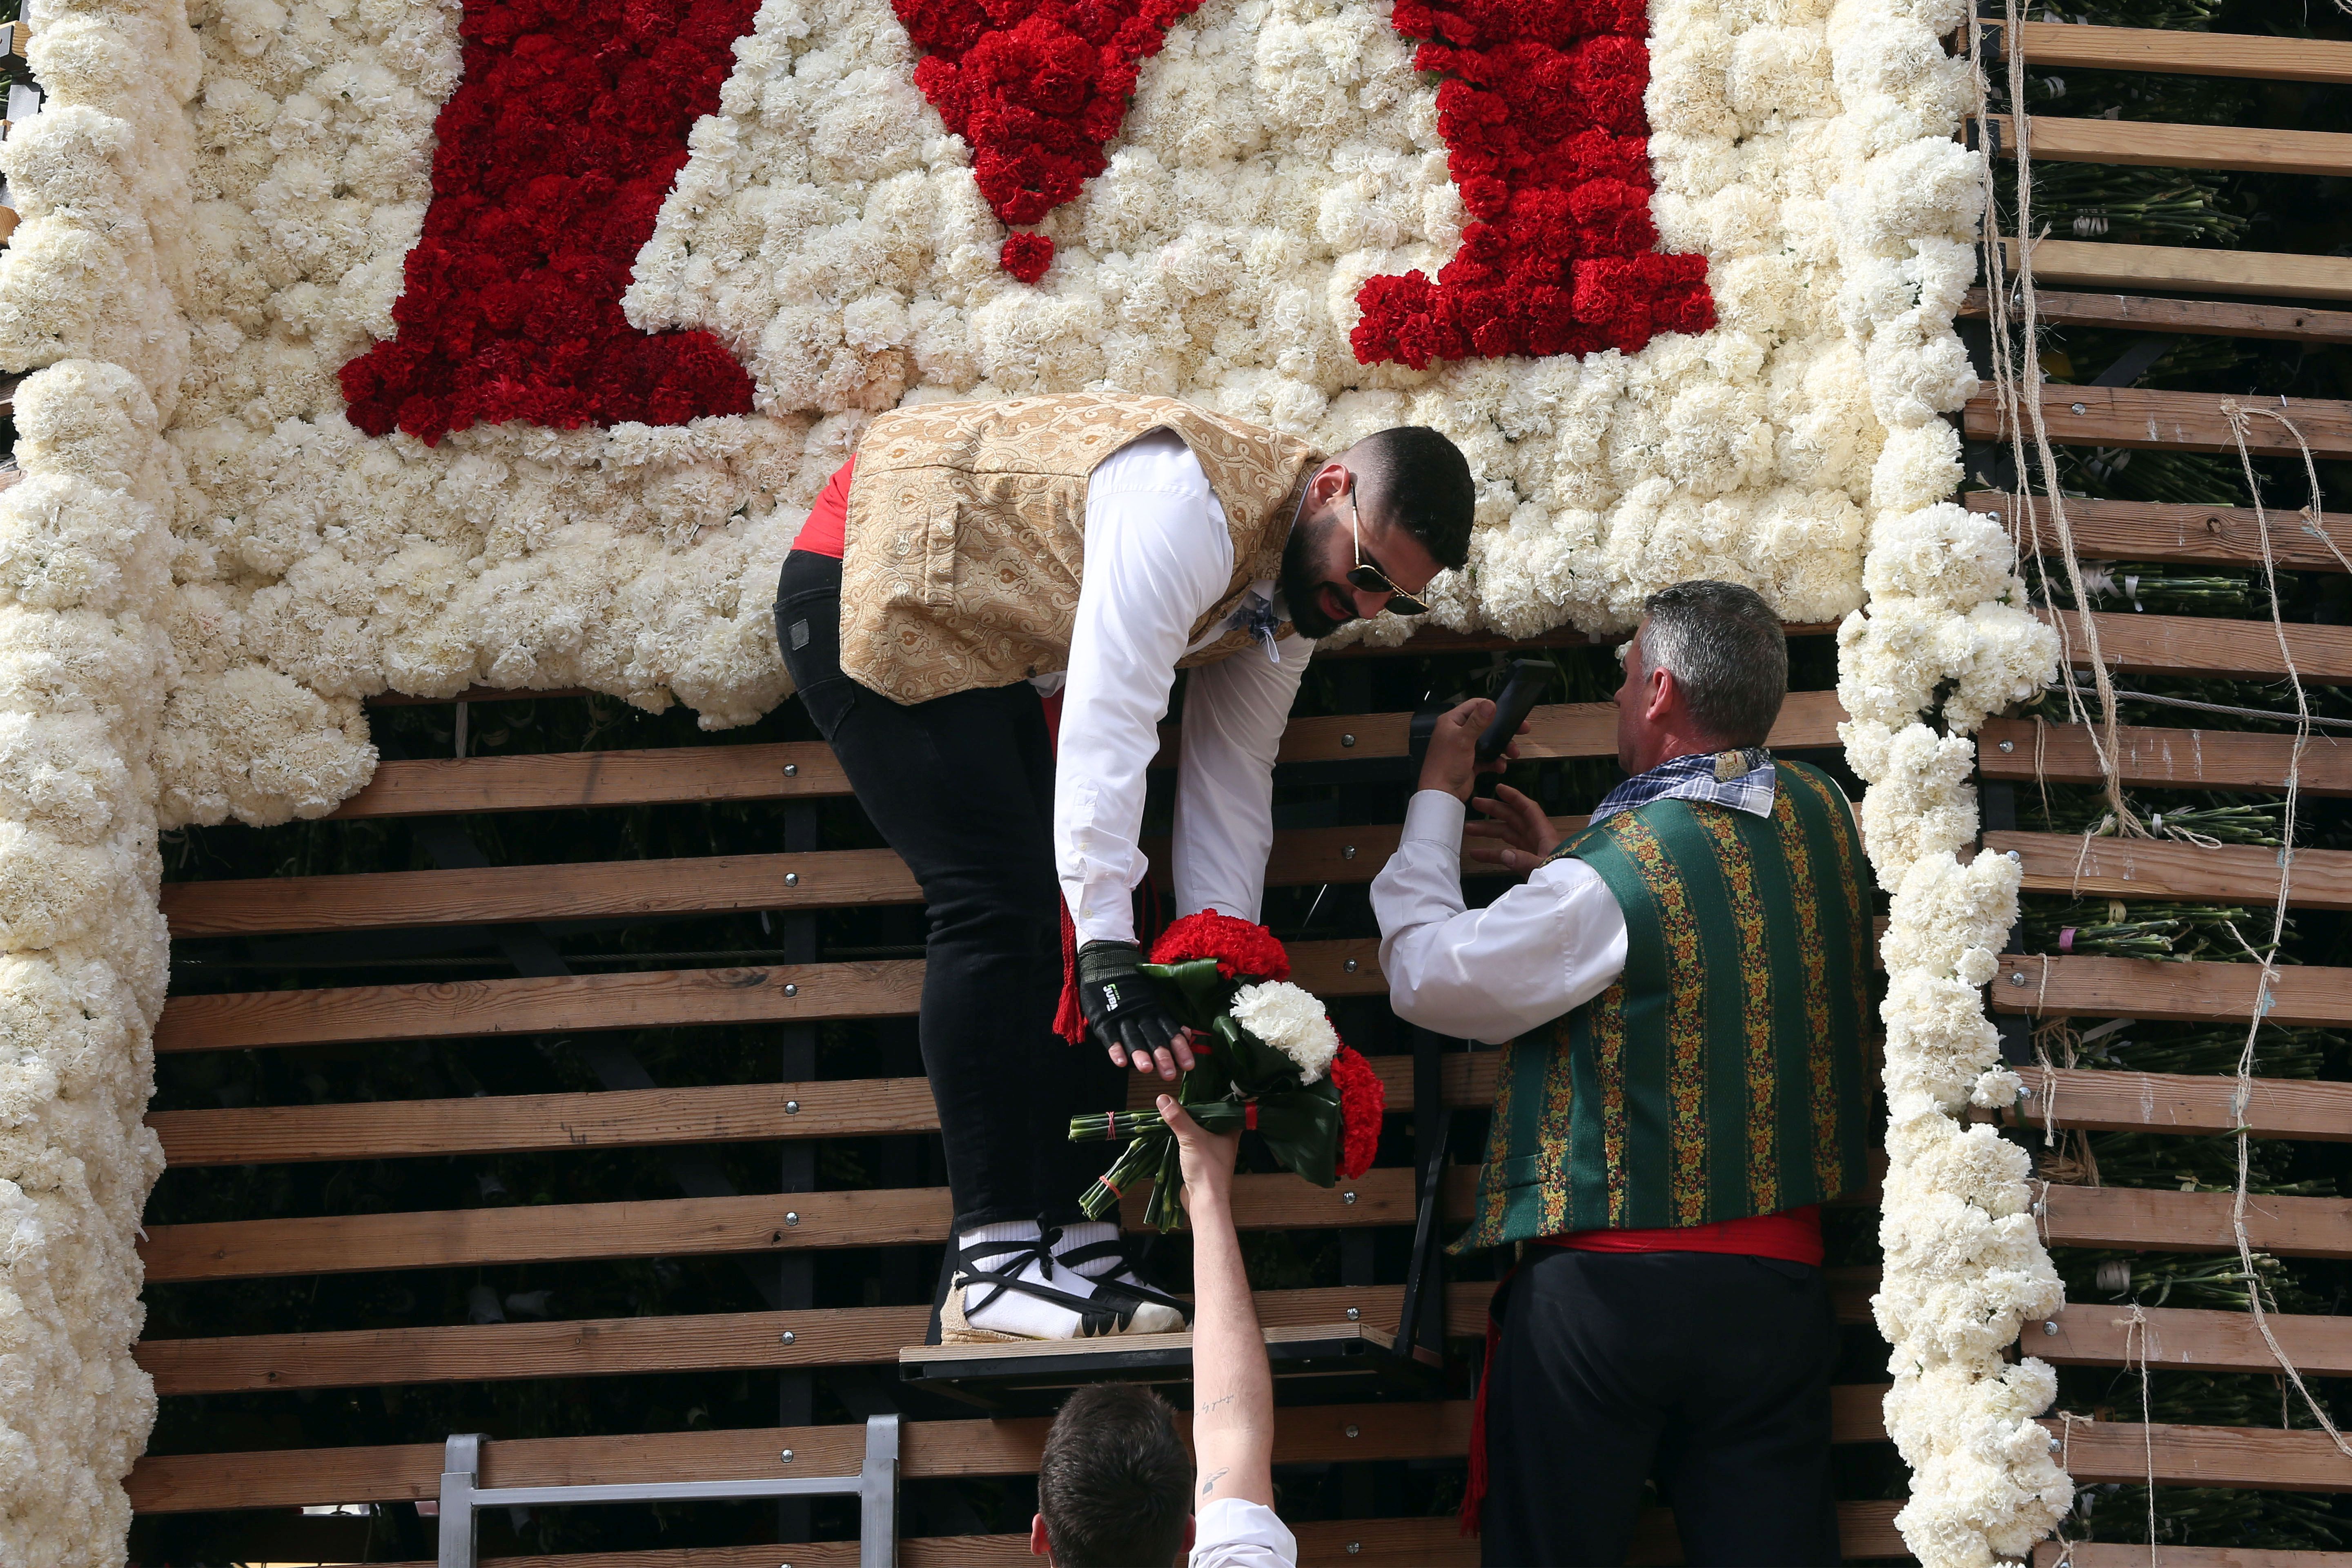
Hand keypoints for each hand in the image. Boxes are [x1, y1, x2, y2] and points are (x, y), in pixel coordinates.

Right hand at [1076, 940, 1197, 1080]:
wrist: (1107, 961)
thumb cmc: (1133, 983)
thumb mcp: (1153, 995)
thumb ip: (1167, 1016)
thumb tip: (1188, 1032)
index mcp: (1154, 1008)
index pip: (1170, 1029)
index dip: (1180, 1047)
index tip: (1189, 1065)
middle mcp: (1141, 1012)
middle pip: (1153, 1036)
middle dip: (1162, 1055)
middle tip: (1170, 1074)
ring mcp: (1121, 1015)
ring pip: (1132, 1036)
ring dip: (1140, 1053)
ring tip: (1147, 1069)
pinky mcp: (1103, 1018)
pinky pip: (1109, 1035)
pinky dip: (1115, 1048)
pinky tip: (1120, 1062)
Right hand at [1157, 1095, 1239, 1213]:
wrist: (1205, 1201)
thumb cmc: (1207, 1170)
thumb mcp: (1191, 1138)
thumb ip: (1178, 1118)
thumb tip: (1163, 1098)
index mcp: (1230, 1131)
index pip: (1223, 1107)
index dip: (1211, 1097)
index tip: (1197, 1086)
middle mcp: (1224, 1139)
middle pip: (1208, 1118)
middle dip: (1194, 1110)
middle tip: (1180, 1097)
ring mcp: (1213, 1150)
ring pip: (1199, 1131)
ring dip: (1187, 1124)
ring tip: (1173, 1110)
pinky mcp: (1201, 1160)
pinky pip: (1192, 1143)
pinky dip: (1183, 1137)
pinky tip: (1172, 1131)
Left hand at [1417, 696, 1520, 800]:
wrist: (1442, 794)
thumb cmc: (1447, 764)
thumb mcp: (1463, 739)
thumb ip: (1477, 722)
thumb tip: (1490, 703)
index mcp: (1451, 722)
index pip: (1473, 706)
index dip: (1490, 707)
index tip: (1508, 711)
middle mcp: (1457, 732)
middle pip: (1485, 725)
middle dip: (1503, 729)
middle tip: (1522, 729)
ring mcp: (1465, 748)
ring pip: (1489, 743)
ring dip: (1503, 747)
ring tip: (1514, 753)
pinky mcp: (1471, 763)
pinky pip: (1487, 758)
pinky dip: (1495, 762)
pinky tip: (1501, 766)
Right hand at [1464, 784, 1559, 878]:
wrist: (1570, 894)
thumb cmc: (1564, 877)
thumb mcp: (1546, 869)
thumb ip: (1526, 861)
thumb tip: (1505, 854)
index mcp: (1544, 834)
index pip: (1528, 809)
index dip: (1514, 797)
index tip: (1498, 787)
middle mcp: (1536, 838)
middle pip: (1513, 818)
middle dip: (1495, 810)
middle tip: (1475, 803)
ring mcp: (1530, 850)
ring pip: (1507, 835)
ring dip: (1488, 831)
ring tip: (1468, 828)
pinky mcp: (1525, 862)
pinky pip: (1506, 854)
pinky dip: (1491, 853)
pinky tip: (1475, 854)